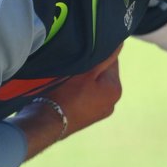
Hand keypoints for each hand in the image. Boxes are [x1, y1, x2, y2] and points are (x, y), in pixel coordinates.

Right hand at [8, 44, 122, 159]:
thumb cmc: (67, 94)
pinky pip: (87, 96)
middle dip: (91, 67)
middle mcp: (112, 103)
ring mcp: (100, 112)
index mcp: (116, 90)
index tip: (82, 53)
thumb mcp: (86, 70)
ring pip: (94, 85)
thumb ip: (105, 57)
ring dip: (85, 79)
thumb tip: (120, 44)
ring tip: (69, 78)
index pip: (112, 61)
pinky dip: (80, 91)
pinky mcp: (87, 118)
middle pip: (103, 74)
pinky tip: (68, 90)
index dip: (97, 54)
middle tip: (74, 65)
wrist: (47, 122)